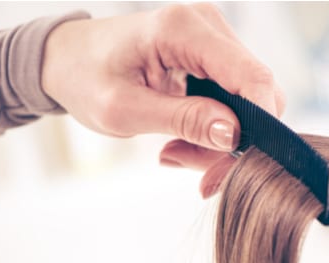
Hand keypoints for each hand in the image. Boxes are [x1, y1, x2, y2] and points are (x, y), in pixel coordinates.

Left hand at [41, 3, 284, 195]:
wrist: (65, 59)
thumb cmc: (84, 77)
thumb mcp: (125, 110)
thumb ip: (183, 120)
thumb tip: (234, 134)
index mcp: (183, 29)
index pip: (252, 76)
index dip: (262, 122)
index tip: (243, 162)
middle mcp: (208, 25)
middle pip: (256, 92)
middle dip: (236, 139)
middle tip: (196, 170)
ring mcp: (215, 38)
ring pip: (250, 101)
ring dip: (222, 138)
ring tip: (177, 151)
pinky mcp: (215, 55)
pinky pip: (237, 99)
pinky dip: (217, 127)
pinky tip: (185, 137)